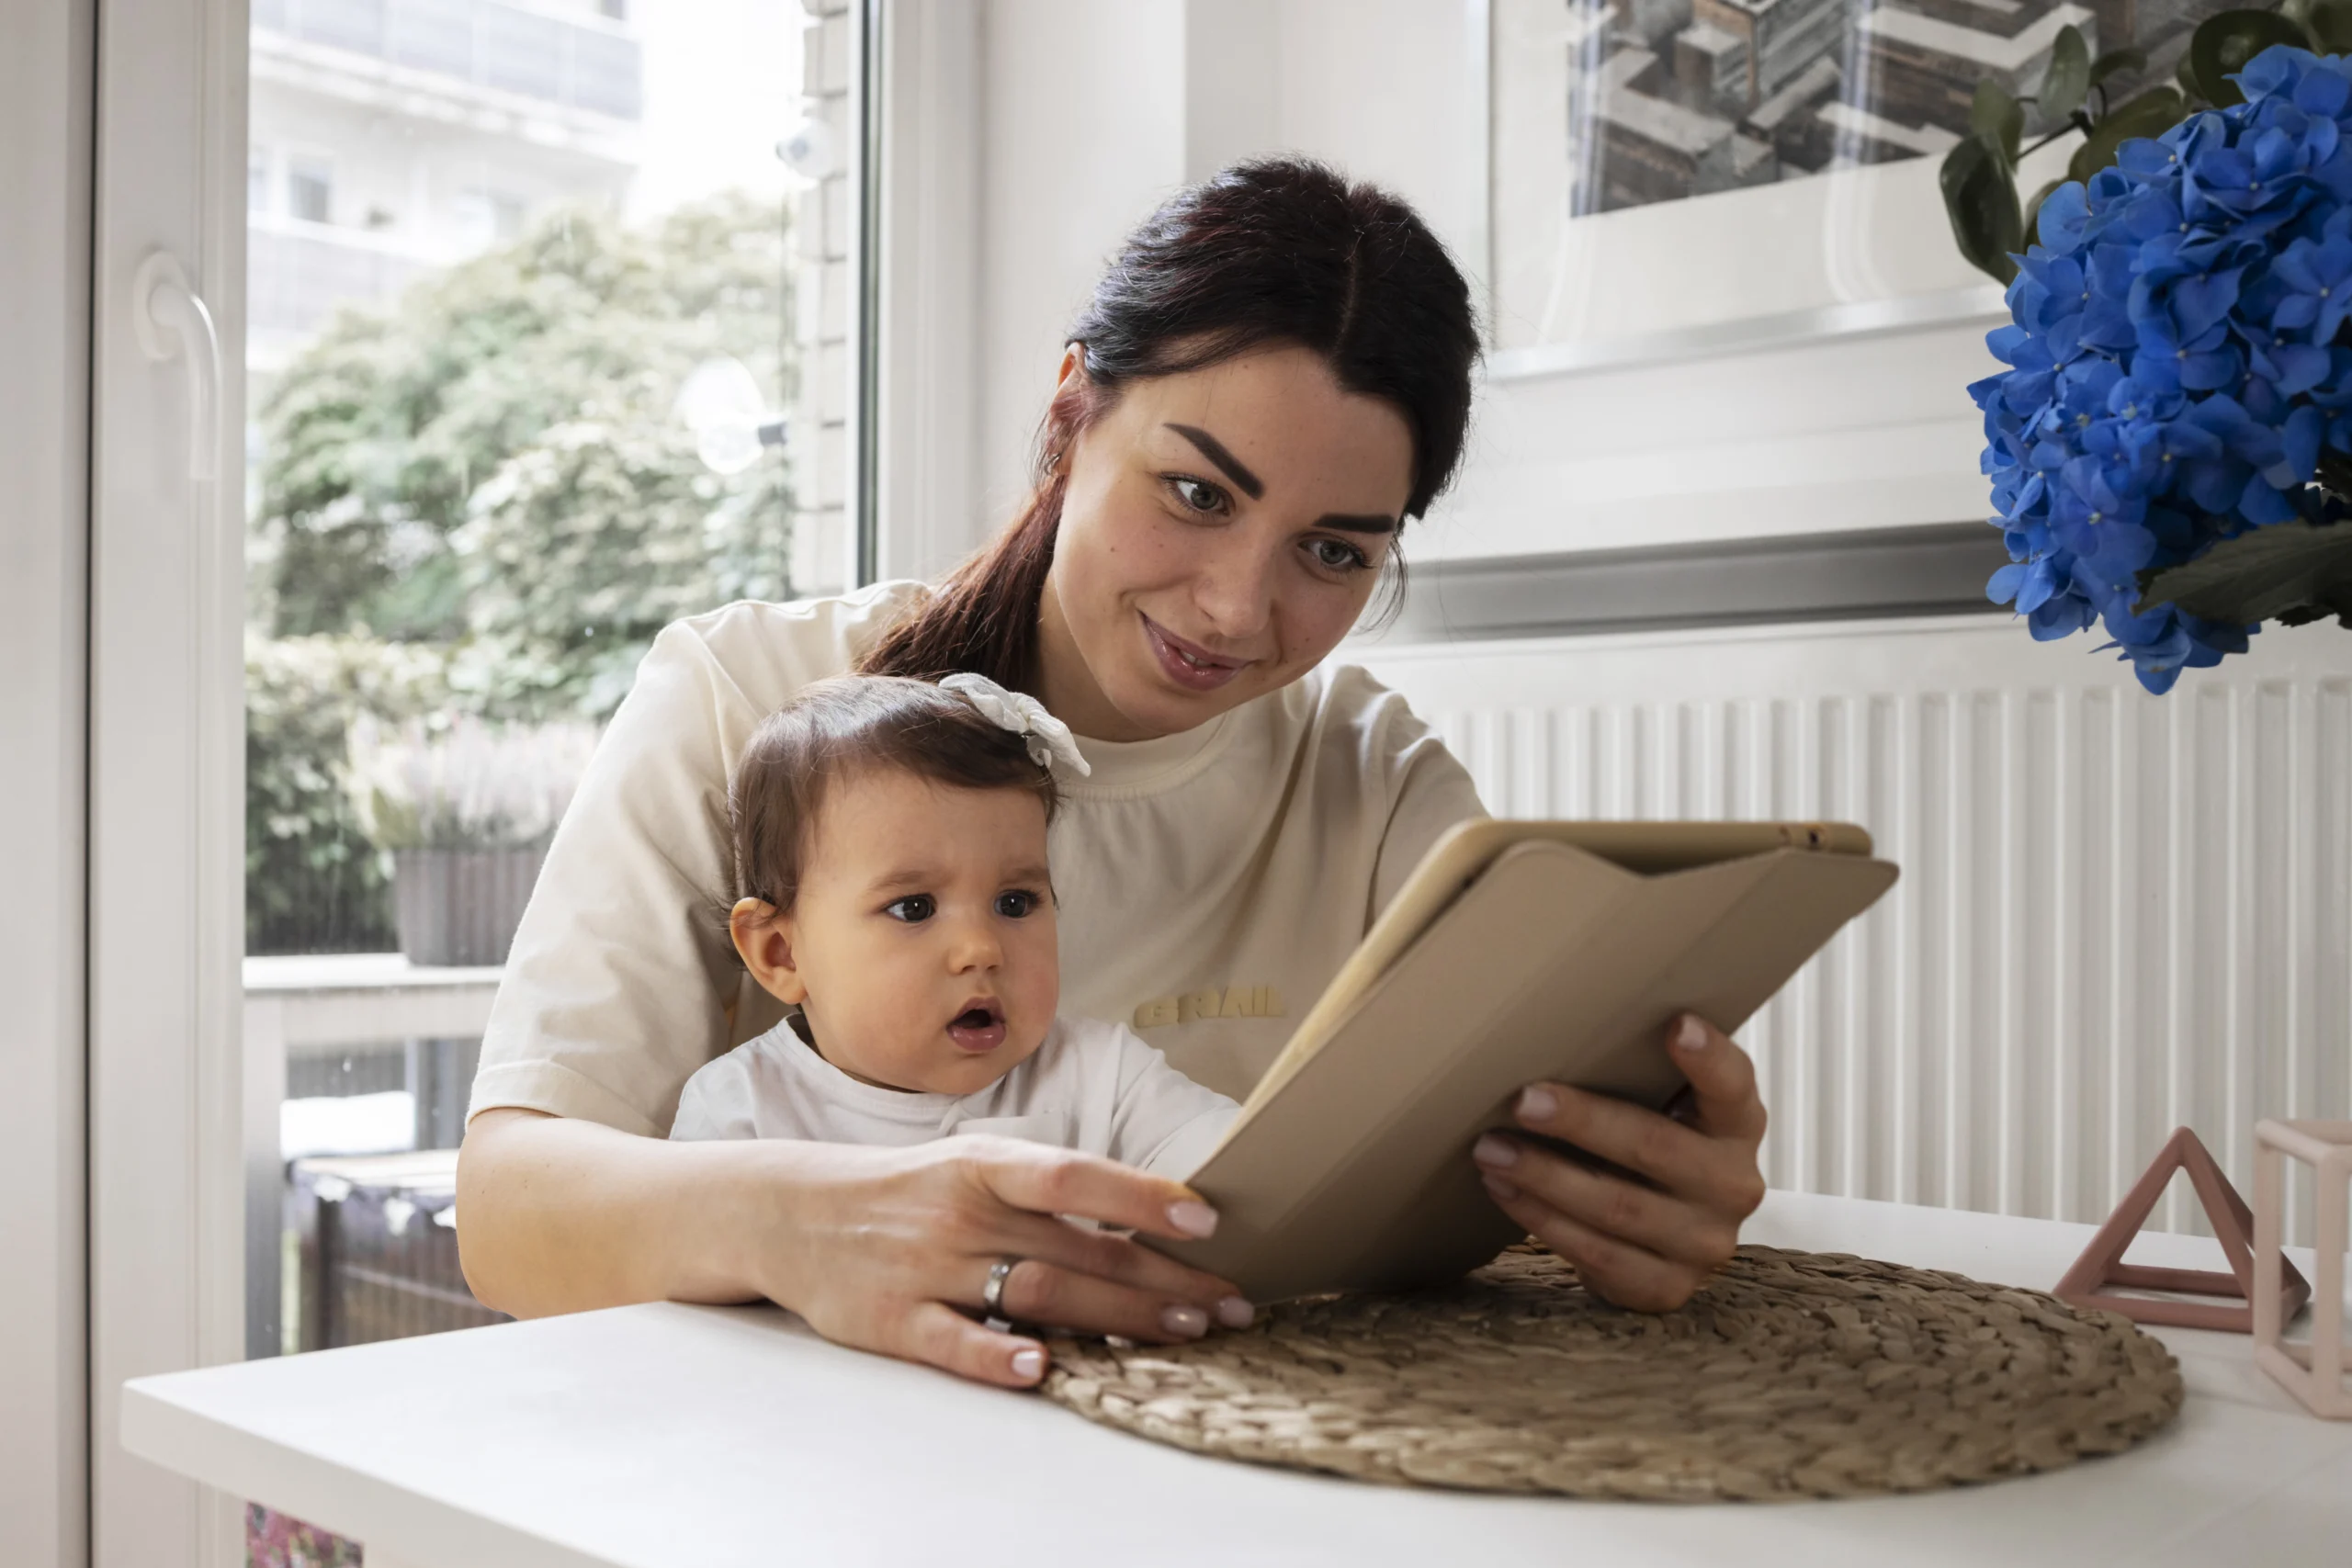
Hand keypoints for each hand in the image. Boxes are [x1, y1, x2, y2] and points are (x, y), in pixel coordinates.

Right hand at [761, 1135, 1253, 1389]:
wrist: (790, 1212)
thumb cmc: (906, 1191)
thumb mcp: (970, 1168)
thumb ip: (1044, 1194)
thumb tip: (1146, 1217)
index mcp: (982, 1164)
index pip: (1074, 1176)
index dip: (1141, 1197)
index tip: (1206, 1219)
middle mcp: (960, 1211)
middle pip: (1076, 1248)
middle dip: (1162, 1279)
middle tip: (1227, 1304)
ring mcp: (926, 1266)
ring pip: (1034, 1292)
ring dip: (1113, 1316)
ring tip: (1181, 1333)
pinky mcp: (893, 1319)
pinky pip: (953, 1341)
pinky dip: (999, 1356)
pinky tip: (1045, 1368)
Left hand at [1469, 1013, 1767, 1312]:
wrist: (1667, 1240)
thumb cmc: (1652, 1148)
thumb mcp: (1665, 1108)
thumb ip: (1639, 1073)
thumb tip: (1555, 1027)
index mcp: (1737, 1125)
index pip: (1732, 1085)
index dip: (1709, 1058)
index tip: (1676, 1025)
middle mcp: (1733, 1184)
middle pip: (1655, 1146)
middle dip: (1583, 1122)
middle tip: (1523, 1101)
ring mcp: (1705, 1243)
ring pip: (1617, 1206)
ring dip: (1545, 1176)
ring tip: (1491, 1149)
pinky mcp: (1667, 1286)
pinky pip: (1597, 1253)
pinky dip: (1543, 1220)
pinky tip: (1505, 1190)